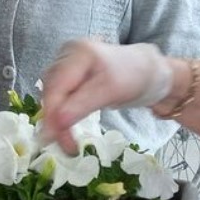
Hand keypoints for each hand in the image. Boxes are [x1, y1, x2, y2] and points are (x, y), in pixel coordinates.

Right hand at [40, 40, 172, 152]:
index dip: (51, 113)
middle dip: (53, 120)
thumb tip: (55, 123)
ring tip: (67, 141)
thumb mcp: (111, 91)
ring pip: (52, 95)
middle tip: (65, 146)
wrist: (149, 72)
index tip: (53, 140)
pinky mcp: (70, 75)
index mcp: (78, 52)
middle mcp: (67, 55)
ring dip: (55, 119)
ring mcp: (67, 63)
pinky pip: (58, 96)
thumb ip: (82, 105)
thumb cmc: (135, 77)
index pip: (55, 85)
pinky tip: (65, 127)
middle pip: (50, 90)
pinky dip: (60, 114)